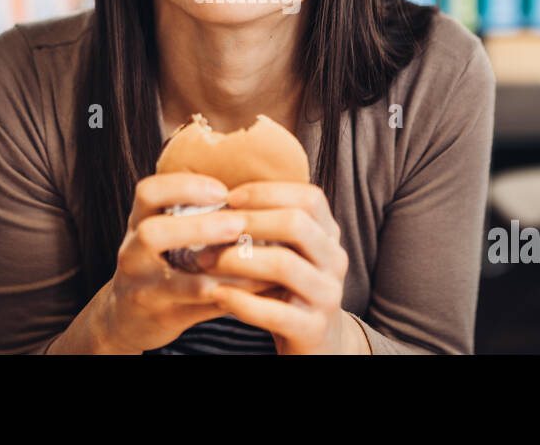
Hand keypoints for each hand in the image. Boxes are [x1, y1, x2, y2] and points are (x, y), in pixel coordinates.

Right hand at [99, 171, 277, 353]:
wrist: (127, 319)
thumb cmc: (158, 264)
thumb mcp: (161, 234)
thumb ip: (192, 214)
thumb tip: (256, 193)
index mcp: (138, 223)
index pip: (148, 192)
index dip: (183, 186)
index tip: (221, 189)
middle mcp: (133, 254)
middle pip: (151, 233)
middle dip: (198, 227)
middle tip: (237, 223)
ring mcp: (143, 289)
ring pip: (174, 280)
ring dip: (216, 269)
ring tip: (251, 259)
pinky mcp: (161, 318)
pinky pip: (197, 308)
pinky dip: (229, 295)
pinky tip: (258, 286)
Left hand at [196, 182, 368, 353]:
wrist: (317, 346)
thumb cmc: (288, 292)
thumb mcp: (286, 254)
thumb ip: (267, 229)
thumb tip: (215, 198)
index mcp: (329, 236)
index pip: (308, 198)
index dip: (267, 192)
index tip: (229, 198)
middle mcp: (335, 260)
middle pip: (296, 224)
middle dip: (248, 222)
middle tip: (211, 228)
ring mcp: (328, 295)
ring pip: (284, 265)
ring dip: (237, 259)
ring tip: (204, 261)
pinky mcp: (314, 329)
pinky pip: (276, 311)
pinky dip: (242, 301)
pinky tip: (218, 294)